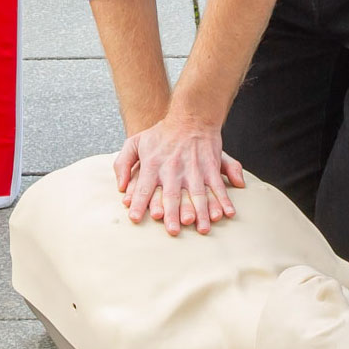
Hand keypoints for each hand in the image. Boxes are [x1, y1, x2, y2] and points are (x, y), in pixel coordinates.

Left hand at [114, 111, 243, 235]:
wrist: (190, 117)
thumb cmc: (159, 134)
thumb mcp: (134, 143)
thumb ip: (123, 164)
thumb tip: (121, 188)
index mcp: (153, 165)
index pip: (144, 188)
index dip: (139, 203)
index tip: (135, 219)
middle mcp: (173, 170)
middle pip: (172, 195)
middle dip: (173, 214)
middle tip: (173, 230)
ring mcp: (194, 170)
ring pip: (197, 195)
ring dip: (200, 213)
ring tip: (202, 228)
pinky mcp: (211, 168)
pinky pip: (217, 187)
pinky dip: (223, 201)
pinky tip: (227, 214)